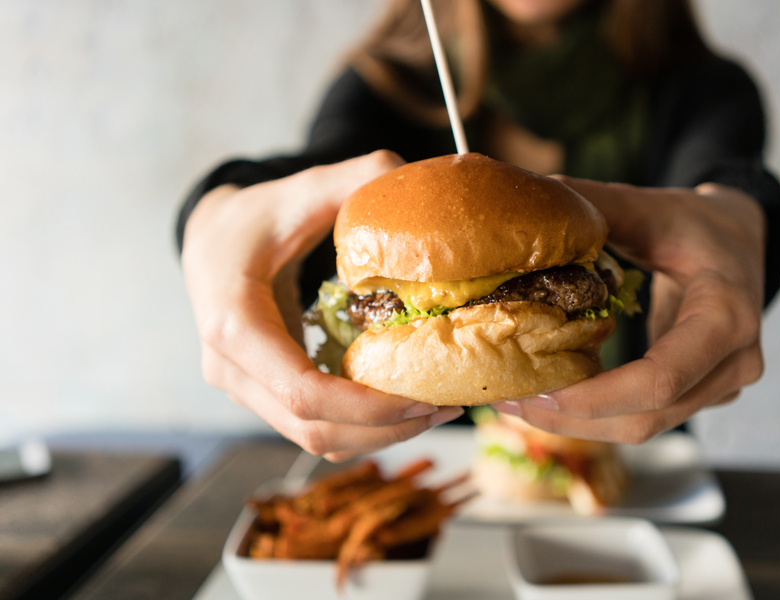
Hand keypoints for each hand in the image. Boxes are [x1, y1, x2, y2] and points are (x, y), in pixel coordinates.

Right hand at [182, 151, 463, 460]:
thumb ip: (352, 177)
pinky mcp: (261, 393)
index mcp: (233, 323)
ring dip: (377, 435)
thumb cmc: (251, 219)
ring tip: (436, 410)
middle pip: (312, 428)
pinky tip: (403, 406)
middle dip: (385, 428)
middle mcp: (230, 368)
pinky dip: (359, 427)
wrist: (209, 242)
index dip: (366, 407)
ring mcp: (242, 387)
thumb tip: (408, 172)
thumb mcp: (297, 192)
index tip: (424, 398)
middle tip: (447, 407)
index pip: (301, 391)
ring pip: (313, 438)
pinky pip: (312, 426)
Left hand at [494, 179, 765, 443]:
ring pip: (643, 428)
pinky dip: (595, 414)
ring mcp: (722, 385)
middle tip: (507, 401)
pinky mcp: (702, 394)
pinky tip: (551, 396)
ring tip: (516, 402)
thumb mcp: (650, 207)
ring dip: (576, 424)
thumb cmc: (696, 223)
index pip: (659, 380)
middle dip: (571, 419)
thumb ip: (596, 206)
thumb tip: (534, 198)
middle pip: (646, 418)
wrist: (741, 240)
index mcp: (728, 316)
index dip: (595, 398)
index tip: (536, 392)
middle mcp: (734, 362)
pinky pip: (645, 416)